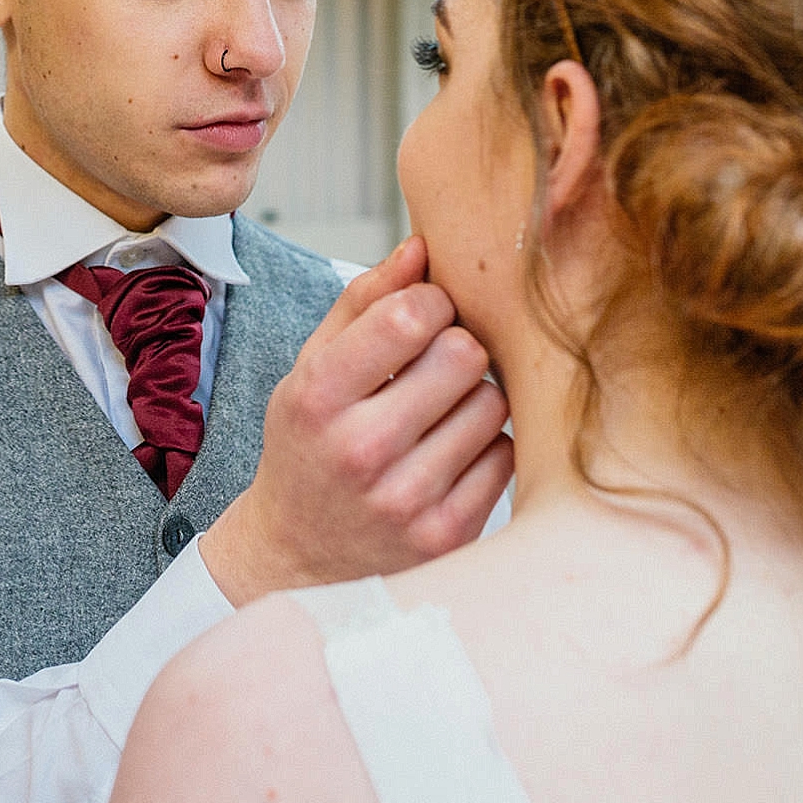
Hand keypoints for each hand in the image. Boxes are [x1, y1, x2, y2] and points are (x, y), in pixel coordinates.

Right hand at [199, 236, 513, 605]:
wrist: (299, 557)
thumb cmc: (309, 447)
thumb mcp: (311, 370)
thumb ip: (362, 303)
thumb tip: (422, 246)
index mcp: (316, 397)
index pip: (408, 316)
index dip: (431, 302)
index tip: (423, 316)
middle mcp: (359, 449)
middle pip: (463, 355)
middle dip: (457, 348)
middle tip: (436, 367)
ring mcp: (405, 498)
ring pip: (491, 404)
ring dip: (475, 398)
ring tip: (439, 415)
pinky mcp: (445, 534)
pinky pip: (504, 456)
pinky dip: (486, 447)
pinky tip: (450, 455)